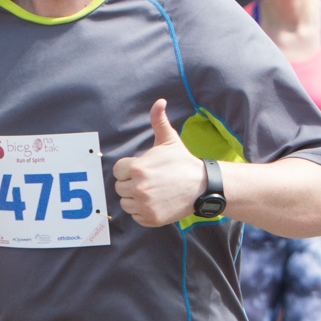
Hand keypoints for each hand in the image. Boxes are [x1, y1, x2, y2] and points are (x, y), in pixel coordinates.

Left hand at [113, 99, 203, 226]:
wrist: (202, 186)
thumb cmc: (183, 162)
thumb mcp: (169, 140)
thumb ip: (159, 120)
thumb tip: (160, 102)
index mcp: (137, 168)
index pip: (118, 171)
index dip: (129, 169)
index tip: (142, 169)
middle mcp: (138, 187)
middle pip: (119, 188)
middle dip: (131, 183)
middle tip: (148, 181)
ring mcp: (144, 205)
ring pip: (125, 203)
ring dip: (134, 198)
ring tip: (151, 191)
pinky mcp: (151, 218)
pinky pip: (135, 216)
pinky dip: (142, 211)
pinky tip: (155, 202)